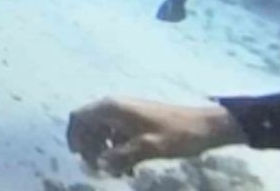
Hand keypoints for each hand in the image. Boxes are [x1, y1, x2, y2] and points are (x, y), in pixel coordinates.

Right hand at [66, 98, 246, 175]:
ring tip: (116, 172)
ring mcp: (125, 113)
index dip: (74, 137)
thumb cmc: (176, 134)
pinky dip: (116, 150)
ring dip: (104, 151)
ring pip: (102, 131)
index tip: (79, 158)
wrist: (206, 126)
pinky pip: (116, 134)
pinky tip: (129, 166)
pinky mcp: (136, 120)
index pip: (79, 118)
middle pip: (88, 125)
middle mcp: (114, 107)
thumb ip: (121, 156)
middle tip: (99, 169)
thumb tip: (100, 165)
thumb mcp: (148, 148)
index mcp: (112, 108)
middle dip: (90, 148)